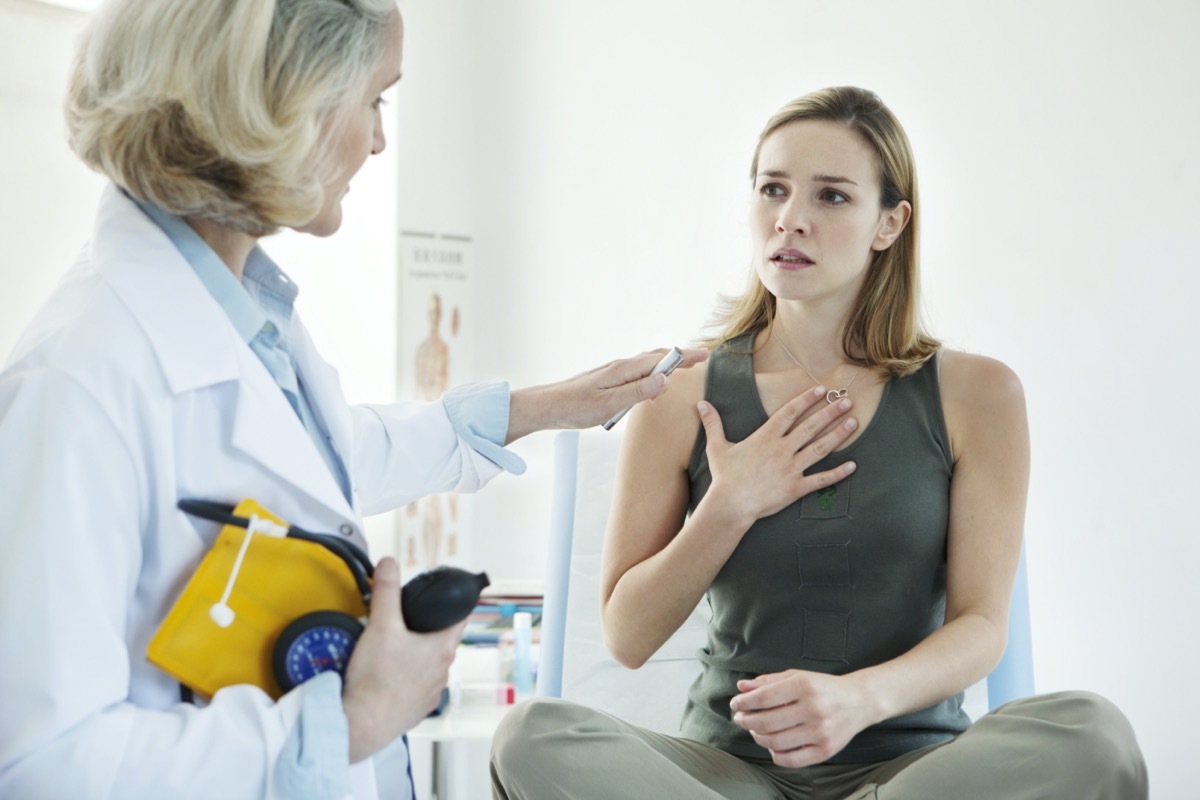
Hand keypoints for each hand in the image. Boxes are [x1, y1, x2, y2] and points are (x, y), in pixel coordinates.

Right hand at [342, 557, 464, 761]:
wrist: (363, 723)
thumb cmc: (376, 678)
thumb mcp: (381, 624)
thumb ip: (387, 591)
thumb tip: (389, 563)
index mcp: (442, 648)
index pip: (461, 616)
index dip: (455, 602)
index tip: (448, 595)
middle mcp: (443, 672)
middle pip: (441, 640)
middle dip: (426, 627)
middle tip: (406, 618)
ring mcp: (431, 693)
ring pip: (428, 664)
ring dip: (415, 654)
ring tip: (392, 647)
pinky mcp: (416, 709)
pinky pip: (416, 687)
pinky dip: (405, 678)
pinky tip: (387, 675)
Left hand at [505, 348, 707, 442]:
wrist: (547, 406)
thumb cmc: (575, 407)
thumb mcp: (610, 405)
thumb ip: (638, 393)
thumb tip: (665, 380)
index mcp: (623, 370)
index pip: (661, 360)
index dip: (684, 357)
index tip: (704, 355)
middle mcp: (620, 367)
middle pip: (656, 357)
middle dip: (679, 357)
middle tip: (701, 359)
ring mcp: (614, 373)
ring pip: (646, 364)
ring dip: (667, 363)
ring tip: (684, 367)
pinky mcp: (608, 381)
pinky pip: (637, 373)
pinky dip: (652, 373)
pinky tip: (653, 384)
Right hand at [698, 386, 857, 524]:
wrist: (730, 505)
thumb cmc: (724, 477)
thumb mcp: (717, 447)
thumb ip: (713, 423)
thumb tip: (701, 404)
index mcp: (766, 437)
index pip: (790, 413)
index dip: (806, 400)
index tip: (821, 390)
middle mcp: (782, 449)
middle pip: (811, 427)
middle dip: (830, 412)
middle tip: (847, 401)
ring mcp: (791, 469)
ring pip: (820, 448)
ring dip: (839, 435)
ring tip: (854, 423)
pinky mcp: (796, 488)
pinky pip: (821, 480)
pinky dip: (838, 473)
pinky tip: (853, 465)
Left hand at [730, 670, 874, 767]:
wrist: (859, 701)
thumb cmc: (823, 688)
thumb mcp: (797, 677)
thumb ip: (768, 681)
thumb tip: (742, 687)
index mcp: (804, 686)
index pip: (763, 697)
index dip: (744, 702)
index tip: (736, 704)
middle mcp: (813, 709)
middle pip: (766, 722)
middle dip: (746, 721)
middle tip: (741, 718)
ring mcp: (820, 732)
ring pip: (775, 742)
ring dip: (758, 737)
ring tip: (755, 730)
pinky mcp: (826, 750)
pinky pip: (791, 760)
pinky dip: (775, 755)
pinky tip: (772, 745)